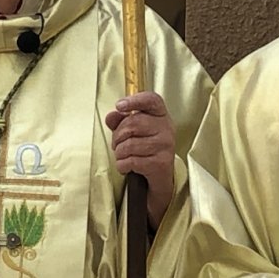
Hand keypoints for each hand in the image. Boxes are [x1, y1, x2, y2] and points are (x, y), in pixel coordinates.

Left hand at [105, 92, 175, 226]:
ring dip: (119, 153)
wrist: (158, 177)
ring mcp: (166, 145)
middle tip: (117, 144)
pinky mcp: (161, 163)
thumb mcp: (132, 132)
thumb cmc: (144, 149)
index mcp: (160, 115)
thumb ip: (120, 121)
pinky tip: (127, 167)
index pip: (151, 100)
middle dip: (117, 136)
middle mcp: (167, 128)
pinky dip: (123, 166)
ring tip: (123, 156)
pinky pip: (131, 161)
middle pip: (132, 124)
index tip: (119, 106)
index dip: (134, 100)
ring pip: (129, 144)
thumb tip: (111, 116)